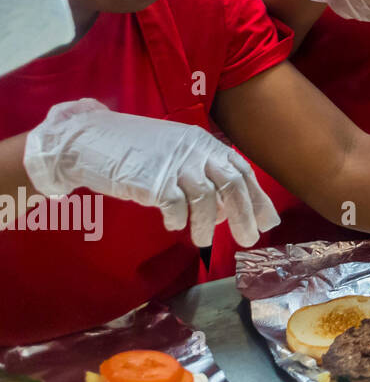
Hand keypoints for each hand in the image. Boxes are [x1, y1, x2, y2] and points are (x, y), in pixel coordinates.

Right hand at [23, 99, 279, 247]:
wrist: (89, 140)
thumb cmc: (135, 152)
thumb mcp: (177, 156)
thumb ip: (203, 177)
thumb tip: (225, 211)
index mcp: (204, 142)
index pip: (241, 169)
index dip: (257, 196)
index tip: (268, 221)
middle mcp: (195, 149)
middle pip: (232, 183)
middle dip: (245, 214)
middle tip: (249, 239)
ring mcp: (174, 163)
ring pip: (207, 197)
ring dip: (208, 224)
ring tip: (204, 241)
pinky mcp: (152, 179)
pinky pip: (175, 205)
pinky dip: (178, 219)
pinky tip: (174, 226)